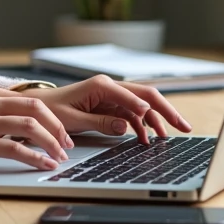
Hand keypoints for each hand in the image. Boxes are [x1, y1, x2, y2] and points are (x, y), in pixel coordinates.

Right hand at [0, 87, 72, 173]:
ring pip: (30, 127)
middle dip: (58, 129)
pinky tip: (44, 166)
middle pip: (37, 109)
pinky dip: (35, 158)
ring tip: (60, 158)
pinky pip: (15, 149)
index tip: (63, 134)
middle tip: (67, 146)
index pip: (31, 100)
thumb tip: (22, 124)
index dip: (53, 118)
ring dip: (51, 144)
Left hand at [23, 75, 192, 143]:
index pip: (132, 95)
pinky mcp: (110, 106)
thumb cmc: (51, 111)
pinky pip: (132, 115)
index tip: (161, 122)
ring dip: (156, 121)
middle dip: (166, 111)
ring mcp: (111, 96)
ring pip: (142, 106)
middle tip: (184, 126)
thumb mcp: (73, 120)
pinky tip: (147, 138)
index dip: (148, 108)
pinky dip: (142, 125)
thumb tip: (126, 126)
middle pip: (146, 96)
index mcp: (101, 85)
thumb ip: (100, 123)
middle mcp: (109, 87)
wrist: (39, 109)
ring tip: (167, 137)